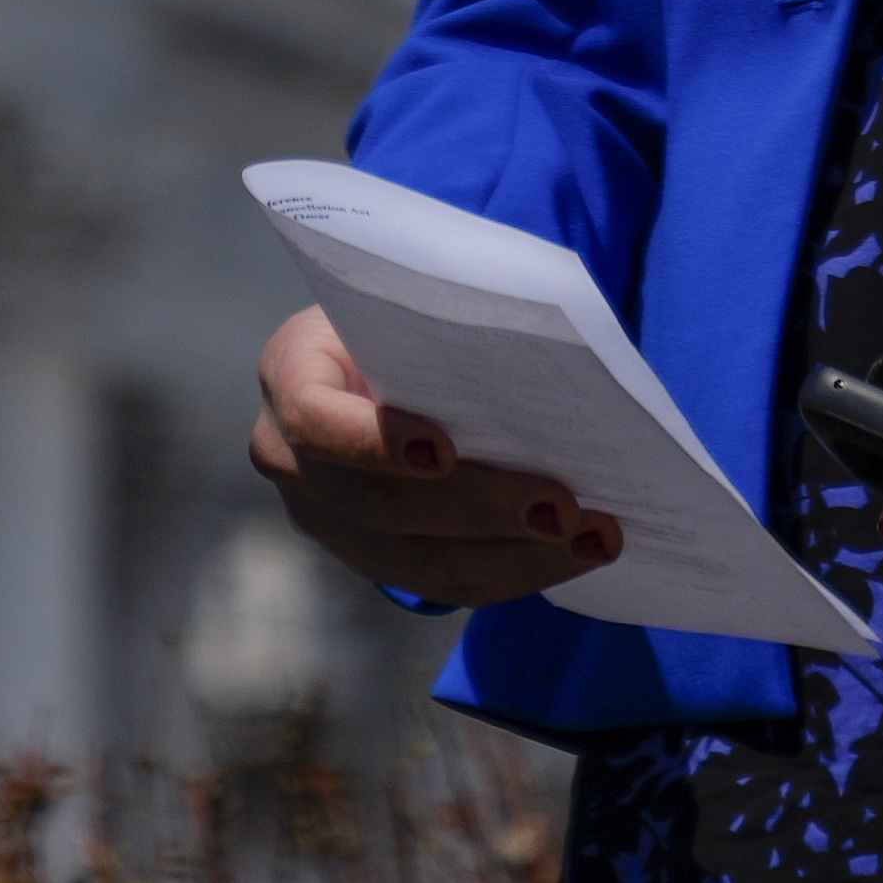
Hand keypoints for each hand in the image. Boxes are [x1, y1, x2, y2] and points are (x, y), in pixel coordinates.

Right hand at [246, 306, 630, 610]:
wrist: (375, 353)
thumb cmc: (404, 314)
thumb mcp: (408, 298)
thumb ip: (446, 321)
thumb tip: (542, 341)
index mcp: (290, 374)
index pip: (314, 420)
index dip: (373, 442)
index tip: (444, 449)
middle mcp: (290, 459)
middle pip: (383, 505)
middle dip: (481, 510)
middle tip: (563, 508)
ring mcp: (325, 519)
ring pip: (416, 562)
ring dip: (515, 556)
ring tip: (593, 539)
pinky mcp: (368, 558)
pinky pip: (440, 584)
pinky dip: (511, 572)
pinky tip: (571, 556)